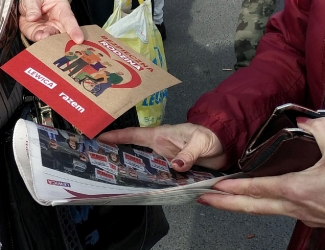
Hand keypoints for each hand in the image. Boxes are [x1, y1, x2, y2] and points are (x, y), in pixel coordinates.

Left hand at [19, 0, 83, 43]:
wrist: (26, 8)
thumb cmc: (34, 0)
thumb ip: (32, 5)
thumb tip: (33, 17)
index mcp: (61, 8)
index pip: (69, 19)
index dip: (74, 29)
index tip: (79, 39)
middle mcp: (59, 22)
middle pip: (64, 33)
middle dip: (63, 40)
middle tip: (61, 45)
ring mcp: (50, 31)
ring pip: (53, 39)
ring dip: (50, 41)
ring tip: (44, 38)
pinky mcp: (40, 37)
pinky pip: (41, 41)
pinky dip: (39, 42)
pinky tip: (38, 40)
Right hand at [97, 122, 227, 170]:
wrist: (225, 144)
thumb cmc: (210, 136)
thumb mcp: (200, 142)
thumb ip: (188, 154)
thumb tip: (175, 166)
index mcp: (161, 135)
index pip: (134, 135)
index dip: (117, 136)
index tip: (99, 138)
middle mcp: (159, 147)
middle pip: (134, 151)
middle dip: (117, 155)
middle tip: (99, 163)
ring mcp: (165, 159)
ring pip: (144, 166)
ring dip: (132, 171)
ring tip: (114, 179)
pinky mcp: (174, 170)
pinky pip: (158, 177)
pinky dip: (150, 182)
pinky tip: (143, 190)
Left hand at [200, 118, 324, 231]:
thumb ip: (319, 128)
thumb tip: (304, 118)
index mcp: (296, 189)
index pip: (257, 188)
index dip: (234, 187)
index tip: (215, 185)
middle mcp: (294, 206)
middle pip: (251, 207)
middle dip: (225, 204)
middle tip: (203, 199)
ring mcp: (300, 214)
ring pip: (263, 211)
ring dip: (241, 206)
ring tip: (222, 201)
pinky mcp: (309, 217)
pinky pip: (278, 211)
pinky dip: (261, 207)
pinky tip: (257, 202)